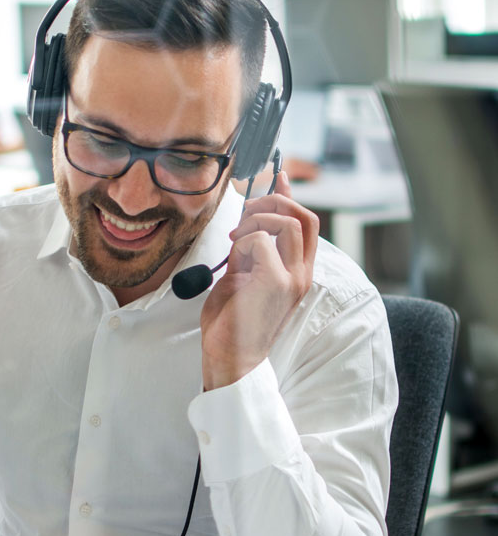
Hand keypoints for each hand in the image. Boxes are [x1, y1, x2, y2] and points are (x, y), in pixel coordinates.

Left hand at [200, 172, 318, 389]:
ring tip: (236, 239)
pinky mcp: (275, 283)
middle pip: (304, 216)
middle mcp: (302, 275)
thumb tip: (250, 222)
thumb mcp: (242, 276)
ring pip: (288, 223)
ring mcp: (292, 279)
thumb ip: (251, 250)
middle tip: (244, 215)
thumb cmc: (232, 322)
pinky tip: (234, 262)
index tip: (277, 177)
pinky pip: (262, 242)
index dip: (291, 197)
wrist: (229, 358)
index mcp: (297, 272)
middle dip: (272, 204)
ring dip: (257, 222)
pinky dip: (244, 242)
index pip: (307, 225)